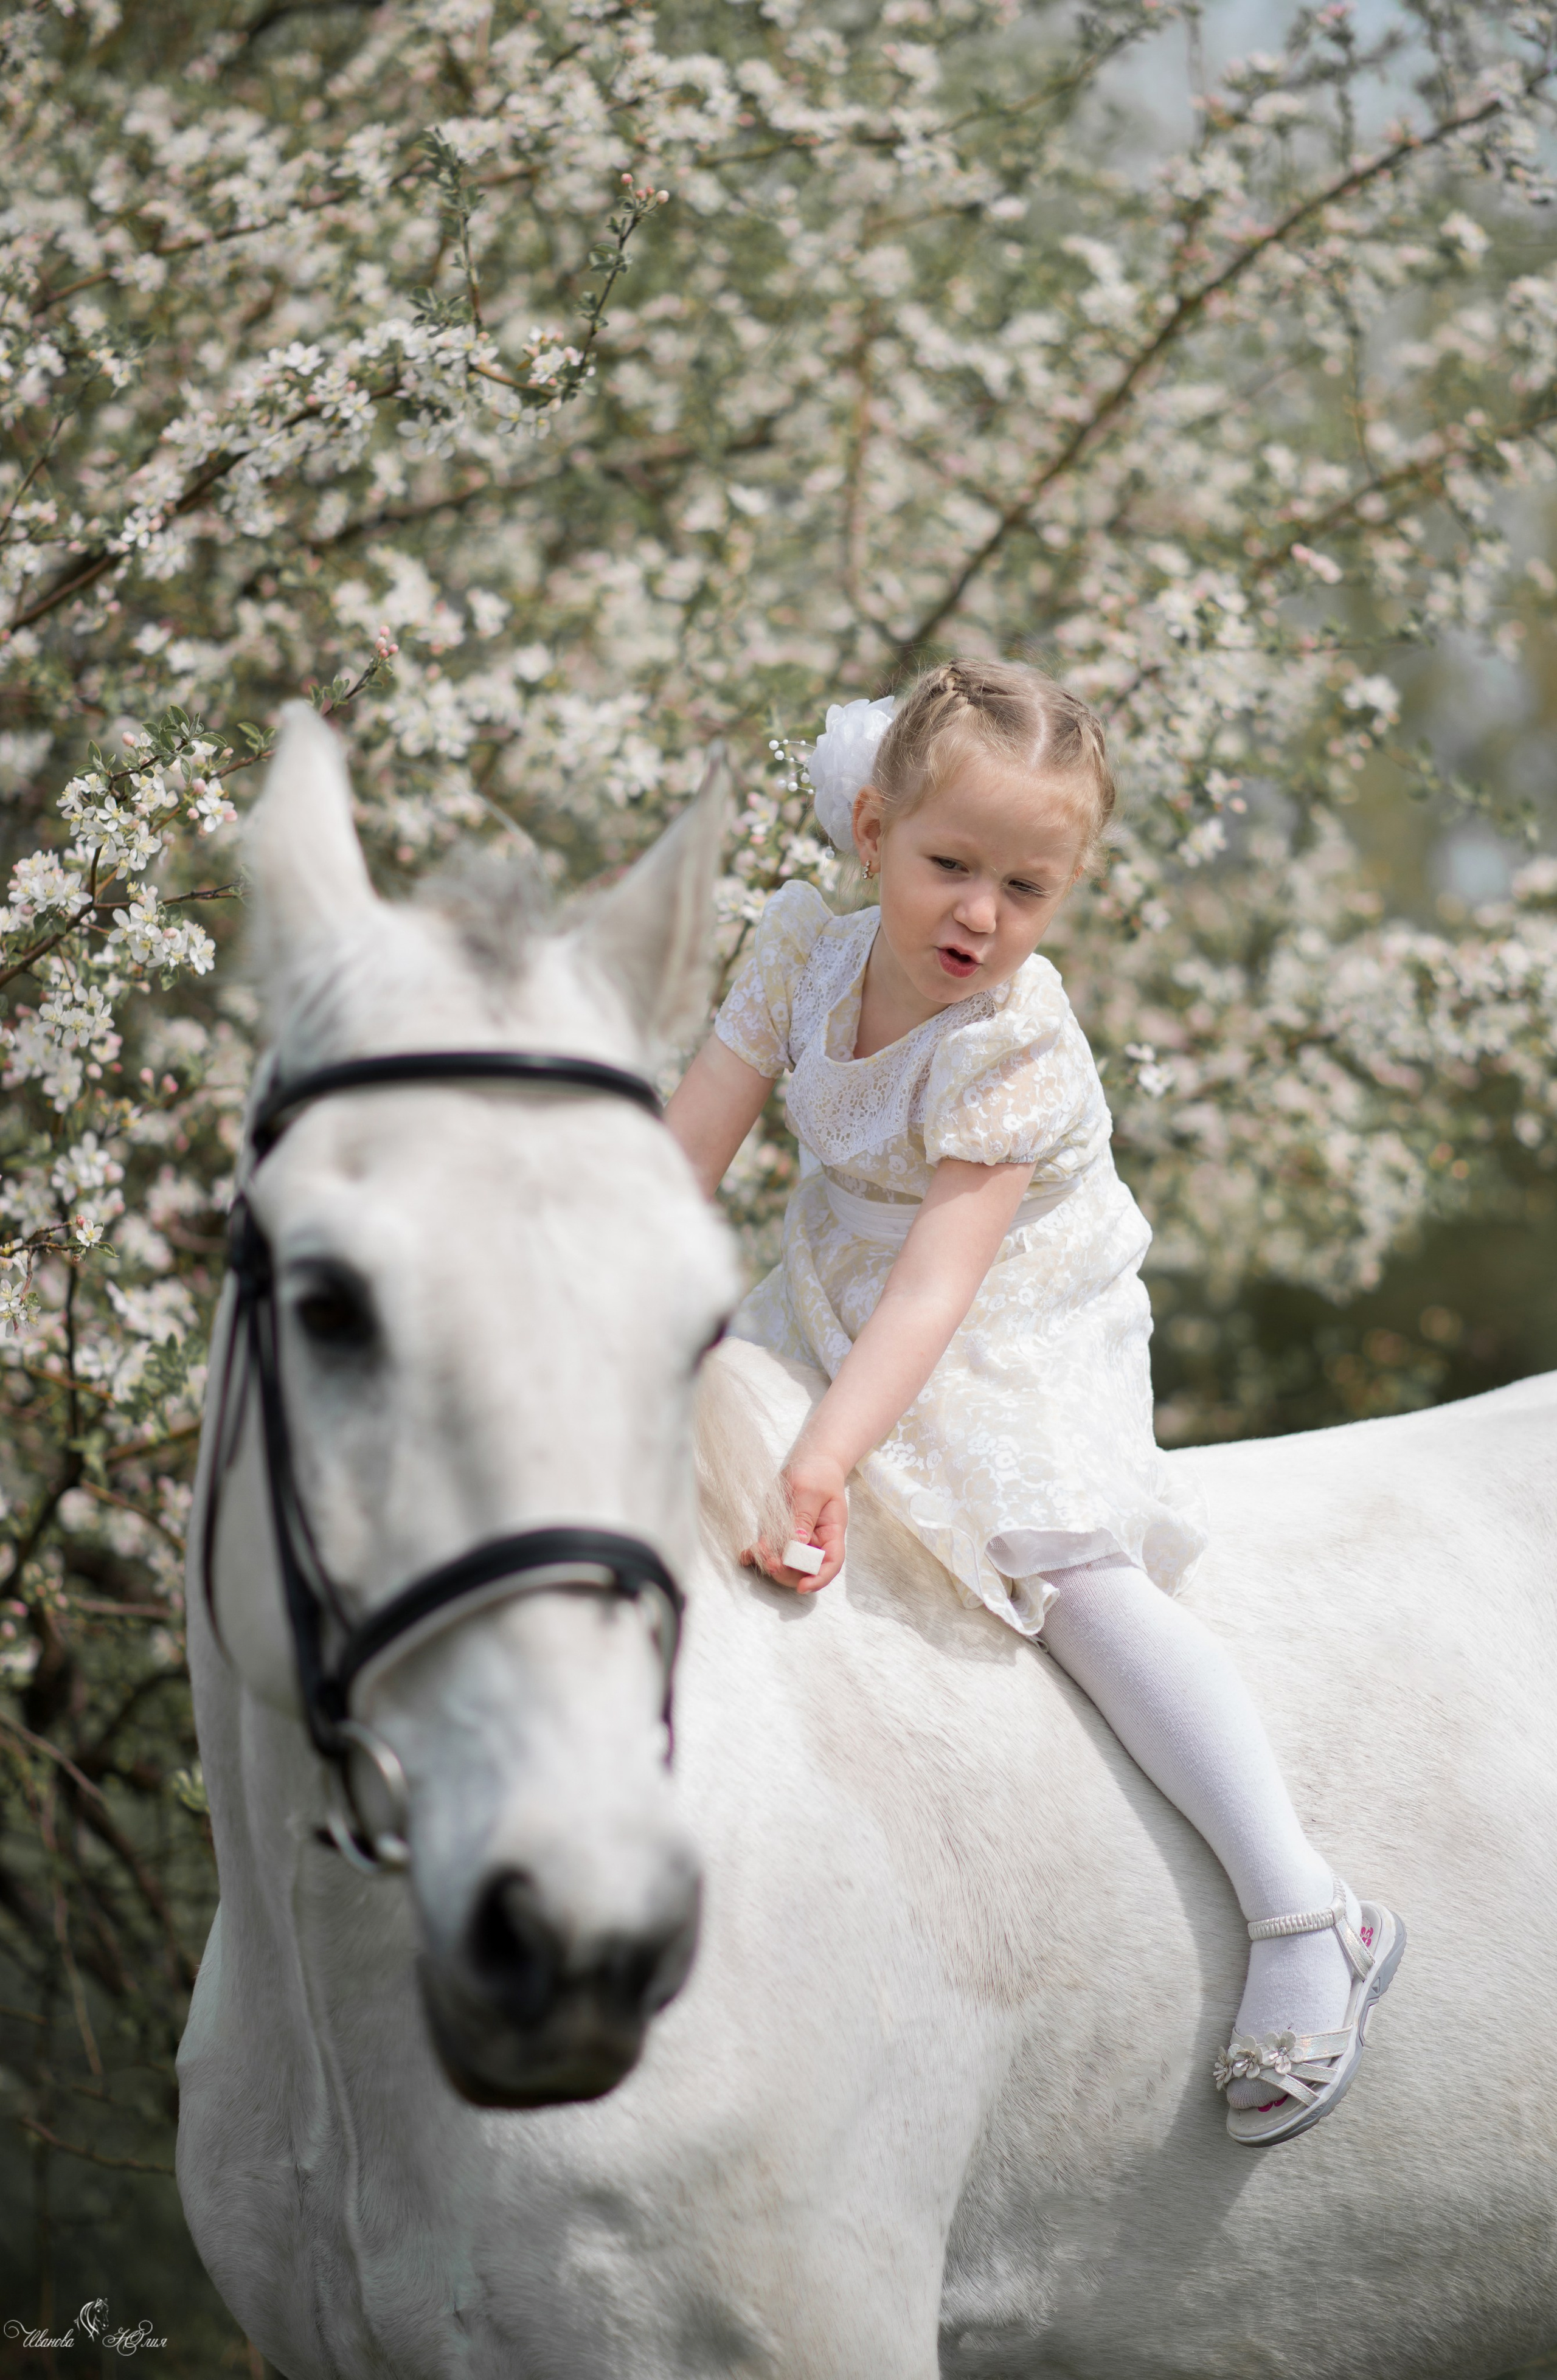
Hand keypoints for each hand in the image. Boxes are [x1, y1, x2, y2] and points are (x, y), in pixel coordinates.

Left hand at [742, 1447, 847, 1592]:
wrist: (811, 1461)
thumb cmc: (818, 1474)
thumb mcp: (811, 1491)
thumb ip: (804, 1516)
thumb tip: (797, 1542)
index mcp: (831, 1533)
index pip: (830, 1563)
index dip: (818, 1579)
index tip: (803, 1586)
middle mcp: (815, 1541)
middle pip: (805, 1569)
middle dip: (788, 1571)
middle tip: (772, 1562)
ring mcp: (797, 1539)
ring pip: (785, 1563)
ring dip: (770, 1563)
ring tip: (757, 1553)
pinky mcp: (779, 1532)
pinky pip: (769, 1549)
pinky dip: (757, 1554)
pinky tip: (746, 1554)